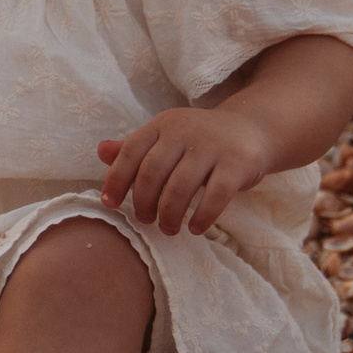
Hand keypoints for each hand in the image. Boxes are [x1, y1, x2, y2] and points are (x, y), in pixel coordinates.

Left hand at [97, 107, 274, 235]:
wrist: (251, 131)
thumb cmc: (199, 141)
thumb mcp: (166, 139)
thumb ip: (135, 148)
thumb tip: (100, 152)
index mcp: (162, 125)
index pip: (130, 152)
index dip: (116, 179)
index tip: (109, 204)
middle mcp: (184, 132)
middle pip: (153, 172)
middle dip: (144, 202)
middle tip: (145, 220)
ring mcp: (213, 146)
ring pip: (181, 186)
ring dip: (170, 213)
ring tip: (167, 228)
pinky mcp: (238, 163)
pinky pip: (216, 195)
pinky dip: (202, 216)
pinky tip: (195, 228)